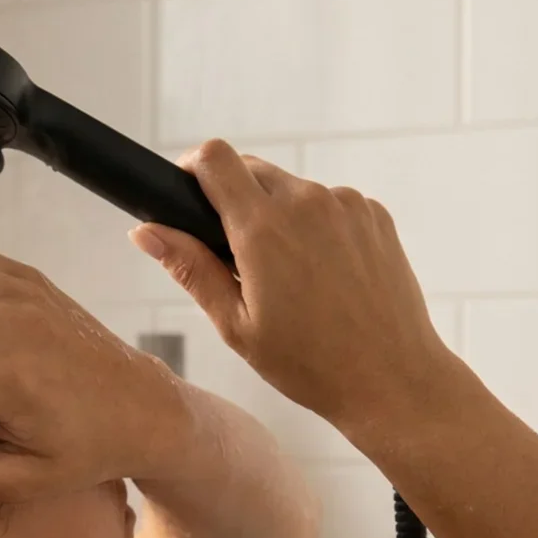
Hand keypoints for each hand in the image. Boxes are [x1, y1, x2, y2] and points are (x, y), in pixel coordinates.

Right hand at [128, 140, 461, 433]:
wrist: (392, 379)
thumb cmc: (310, 364)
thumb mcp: (235, 324)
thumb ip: (189, 268)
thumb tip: (145, 231)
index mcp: (263, 229)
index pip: (215, 158)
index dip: (193, 168)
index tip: (189, 193)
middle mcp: (307, 203)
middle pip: (250, 169)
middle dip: (234, 201)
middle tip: (238, 258)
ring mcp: (346, 205)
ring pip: (291, 188)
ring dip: (278, 216)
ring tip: (289, 277)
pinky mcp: (374, 214)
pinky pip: (329, 203)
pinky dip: (316, 226)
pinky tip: (324, 275)